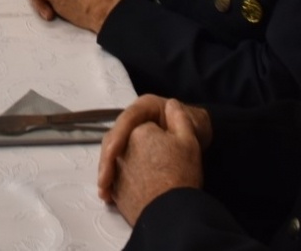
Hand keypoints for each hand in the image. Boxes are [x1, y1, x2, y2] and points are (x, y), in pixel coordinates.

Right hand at [99, 97, 208, 225]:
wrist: (196, 139)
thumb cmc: (194, 127)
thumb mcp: (192, 122)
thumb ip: (183, 117)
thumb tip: (173, 106)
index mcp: (145, 108)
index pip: (127, 120)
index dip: (117, 137)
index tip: (111, 155)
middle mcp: (133, 121)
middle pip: (113, 138)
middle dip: (107, 160)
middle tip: (104, 182)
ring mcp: (129, 137)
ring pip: (112, 153)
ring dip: (106, 172)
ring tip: (105, 192)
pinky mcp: (129, 153)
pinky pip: (117, 164)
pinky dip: (113, 179)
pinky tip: (110, 194)